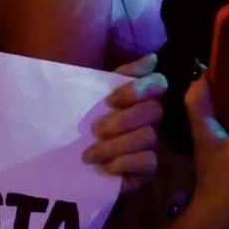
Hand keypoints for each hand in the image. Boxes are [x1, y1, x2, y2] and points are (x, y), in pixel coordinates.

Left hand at [83, 52, 166, 193]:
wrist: (69, 164)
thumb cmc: (85, 124)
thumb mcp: (96, 95)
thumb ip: (122, 75)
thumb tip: (152, 58)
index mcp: (143, 98)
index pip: (158, 82)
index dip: (137, 89)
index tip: (110, 101)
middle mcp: (155, 120)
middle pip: (154, 110)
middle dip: (123, 120)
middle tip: (96, 131)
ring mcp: (155, 145)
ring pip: (148, 137)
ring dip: (114, 146)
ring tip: (90, 155)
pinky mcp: (149, 170)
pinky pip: (149, 161)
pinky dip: (123, 163)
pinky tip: (105, 167)